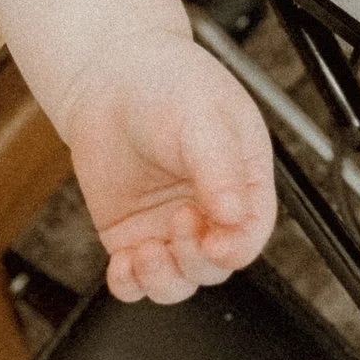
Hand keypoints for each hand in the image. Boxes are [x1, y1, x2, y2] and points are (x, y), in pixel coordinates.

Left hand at [61, 29, 276, 303]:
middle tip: (179, 223)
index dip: (237, 246)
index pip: (252, 230)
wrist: (107, 74)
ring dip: (164, 279)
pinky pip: (136, 280)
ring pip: (178, 280)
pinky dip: (130, 285)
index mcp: (242, 176)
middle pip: (217, 264)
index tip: (215, 243)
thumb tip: (233, 215)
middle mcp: (208, 207)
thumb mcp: (201, 116)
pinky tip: (124, 264)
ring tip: (145, 252)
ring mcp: (169, 225)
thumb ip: (219, 166)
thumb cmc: (164, 81)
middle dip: (197, 258)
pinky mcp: (132, 235)